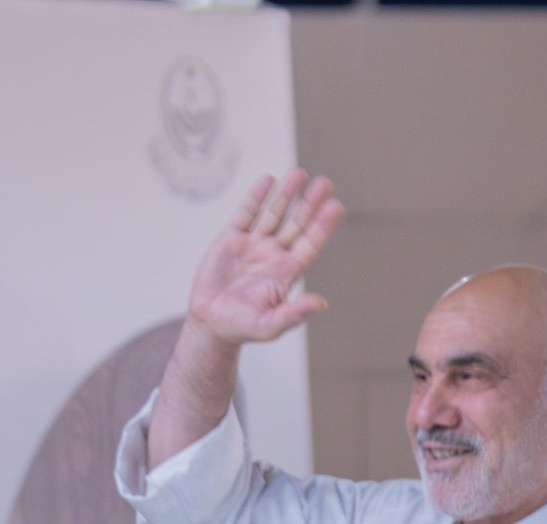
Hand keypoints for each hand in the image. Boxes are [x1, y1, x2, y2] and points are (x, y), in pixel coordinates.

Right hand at [189, 169, 346, 347]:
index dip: (323, 227)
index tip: (336, 208)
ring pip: (274, 214)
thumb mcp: (271, 325)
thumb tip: (322, 303)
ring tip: (300, 174)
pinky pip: (246, 213)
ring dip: (287, 194)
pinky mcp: (231, 239)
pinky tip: (268, 180)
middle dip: (310, 204)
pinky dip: (256, 197)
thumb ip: (295, 314)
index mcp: (287, 273)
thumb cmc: (243, 327)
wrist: (210, 323)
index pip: (310, 245)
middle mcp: (273, 255)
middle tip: (326, 184)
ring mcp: (253, 244)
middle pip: (296, 224)